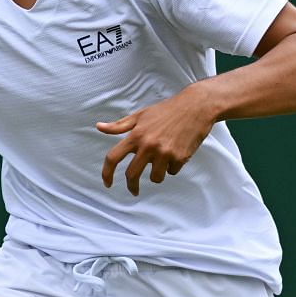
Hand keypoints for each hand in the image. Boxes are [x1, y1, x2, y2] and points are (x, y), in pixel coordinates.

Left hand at [97, 82, 219, 196]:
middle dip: (132, 186)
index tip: (107, 183)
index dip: (106, 173)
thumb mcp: (141, 115)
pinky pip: (172, 172)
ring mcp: (164, 152)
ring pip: (155, 177)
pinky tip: (178, 152)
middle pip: (132, 174)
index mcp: (136, 135)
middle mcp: (148, 145)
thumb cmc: (166, 110)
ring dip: (158, 174)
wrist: (196, 106)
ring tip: (164, 159)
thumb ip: (119, 125)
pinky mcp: (180, 157)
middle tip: (134, 190)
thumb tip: (99, 127)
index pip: (113, 157)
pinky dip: (173, 166)